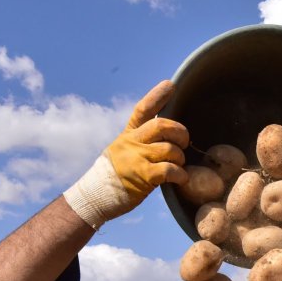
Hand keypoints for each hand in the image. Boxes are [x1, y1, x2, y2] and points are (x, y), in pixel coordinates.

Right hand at [64, 80, 190, 227]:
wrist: (97, 195)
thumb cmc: (116, 174)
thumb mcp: (123, 149)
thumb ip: (141, 140)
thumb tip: (165, 133)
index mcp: (128, 134)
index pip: (143, 109)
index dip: (157, 96)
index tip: (171, 85)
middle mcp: (132, 143)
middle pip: (162, 126)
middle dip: (180, 133)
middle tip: (184, 143)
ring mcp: (136, 159)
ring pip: (169, 149)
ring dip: (180, 158)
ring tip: (178, 166)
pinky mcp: (143, 176)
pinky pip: (169, 169)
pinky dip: (180, 174)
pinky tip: (181, 178)